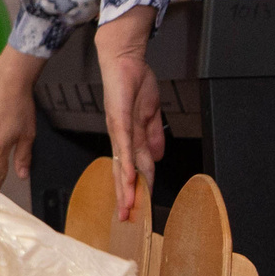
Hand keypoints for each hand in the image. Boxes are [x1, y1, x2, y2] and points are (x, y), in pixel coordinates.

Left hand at [94, 8, 162, 221]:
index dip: (132, 188)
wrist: (125, 57)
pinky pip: (124, 145)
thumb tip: (156, 157)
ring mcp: (118, 128)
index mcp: (127, 135)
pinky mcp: (119, 118)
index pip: (130, 167)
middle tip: (127, 218)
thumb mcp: (148, 112)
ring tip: (128, 206)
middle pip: (122, 171)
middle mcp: (119, 135)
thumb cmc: (134, 81)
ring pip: (122, 163)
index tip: (135, 208)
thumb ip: (151, 135)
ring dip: (125, 186)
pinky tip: (129, 177)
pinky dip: (126, 162)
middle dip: (125, 196)